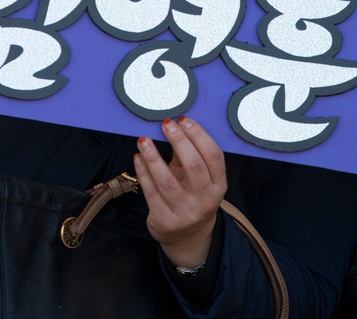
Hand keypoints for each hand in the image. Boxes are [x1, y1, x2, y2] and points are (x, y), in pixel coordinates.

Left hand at [134, 117, 227, 268]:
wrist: (188, 237)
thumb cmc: (194, 198)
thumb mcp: (201, 180)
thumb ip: (190, 157)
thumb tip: (174, 128)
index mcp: (218, 185)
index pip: (213, 156)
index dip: (199, 136)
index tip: (184, 120)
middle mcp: (205, 200)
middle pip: (193, 166)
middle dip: (179, 141)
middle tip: (166, 124)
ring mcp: (185, 213)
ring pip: (167, 180)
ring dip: (153, 157)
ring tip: (144, 140)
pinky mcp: (164, 220)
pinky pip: (151, 193)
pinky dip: (143, 173)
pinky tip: (138, 158)